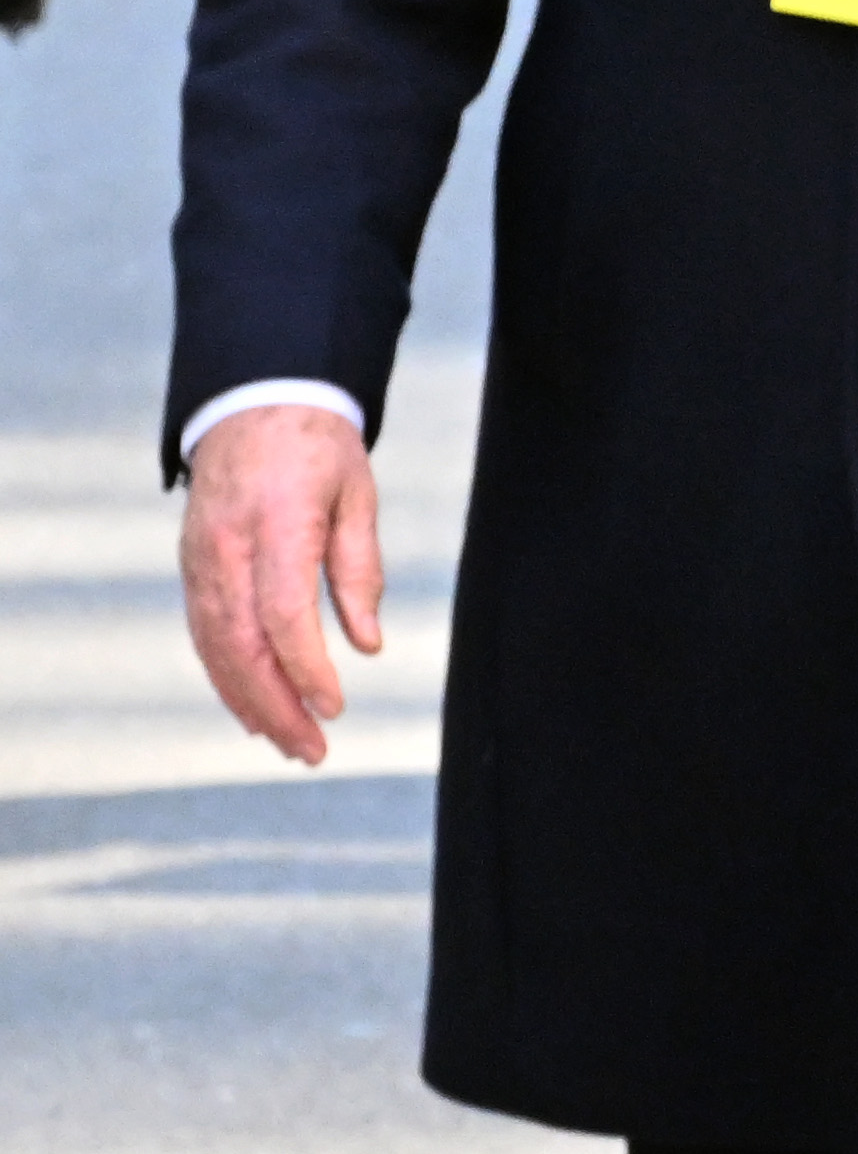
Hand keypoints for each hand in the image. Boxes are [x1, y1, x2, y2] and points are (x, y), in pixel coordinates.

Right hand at [181, 402, 383, 764]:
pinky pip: (206, 634)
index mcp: (275, 525)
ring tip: (291, 744)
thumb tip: (368, 645)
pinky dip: (228, 677)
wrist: (252, 402)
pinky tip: (254, 709)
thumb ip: (359, 569)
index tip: (334, 704)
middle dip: (276, 705)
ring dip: (251, 702)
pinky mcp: (192, 569)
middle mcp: (226, 550)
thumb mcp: (357, 495)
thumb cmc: (318, 448)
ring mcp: (200, 562)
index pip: (282, 612)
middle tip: (314, 750)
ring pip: (216, 648)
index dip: (306, 666)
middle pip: (242, 644)